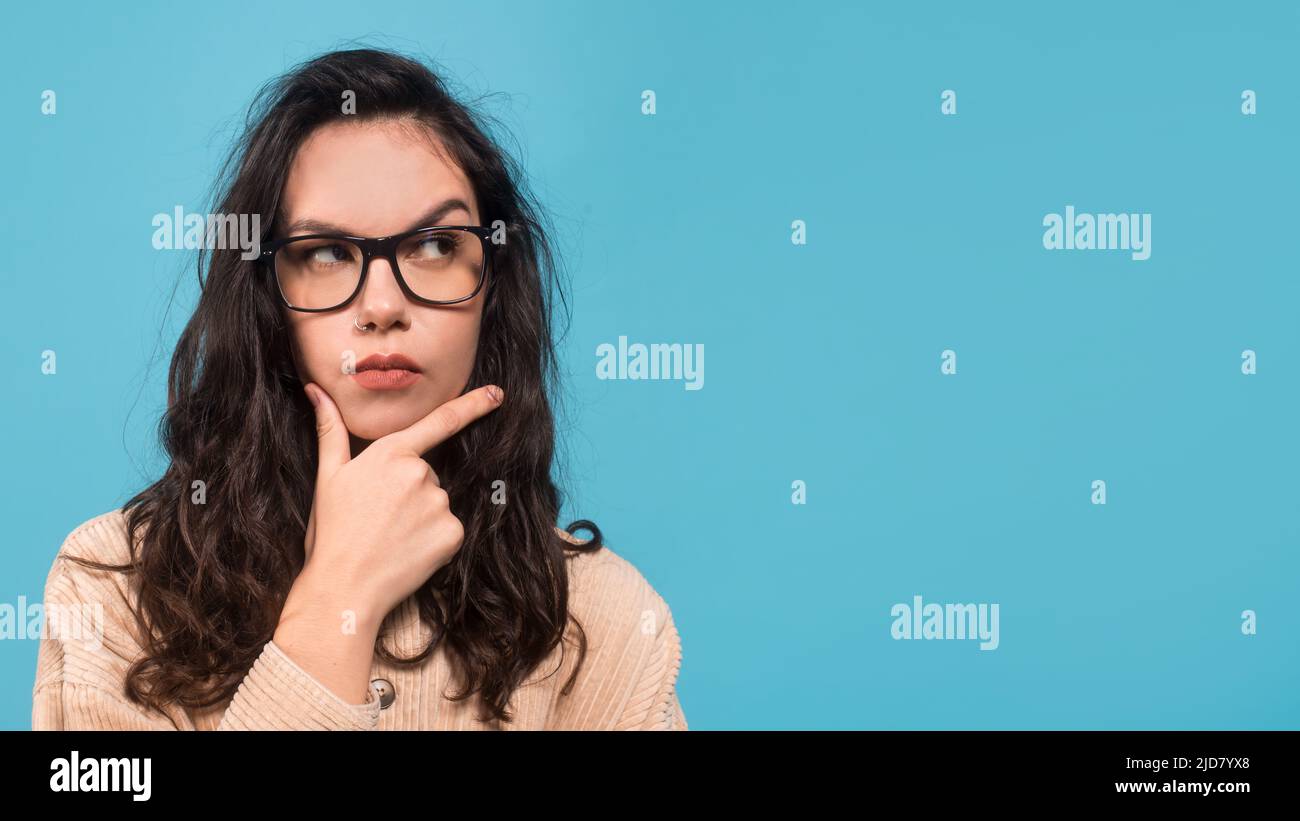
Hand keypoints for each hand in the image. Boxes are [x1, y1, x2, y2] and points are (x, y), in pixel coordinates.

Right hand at [297, 381, 503, 623]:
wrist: (343, 588)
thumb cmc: (332, 532)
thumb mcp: (328, 477)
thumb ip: (331, 430)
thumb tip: (315, 389)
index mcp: (392, 453)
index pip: (441, 420)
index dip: (474, 404)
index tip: (498, 393)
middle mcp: (421, 473)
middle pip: (428, 474)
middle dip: (411, 490)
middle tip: (381, 517)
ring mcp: (440, 503)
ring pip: (438, 502)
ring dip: (422, 515)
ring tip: (391, 536)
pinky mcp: (453, 533)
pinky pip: (449, 528)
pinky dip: (433, 538)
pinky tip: (408, 550)